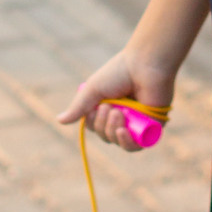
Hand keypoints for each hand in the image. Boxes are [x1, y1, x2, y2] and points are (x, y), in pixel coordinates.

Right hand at [59, 52, 176, 153]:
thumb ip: (79, 107)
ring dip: (114, 130)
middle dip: (104, 125)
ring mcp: (137, 122)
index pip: (96, 127)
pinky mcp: (152, 127)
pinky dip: (127, 142)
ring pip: (119, 141)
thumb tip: (59, 121)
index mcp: (109, 106)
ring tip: (118, 112)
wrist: (145, 65)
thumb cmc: (119, 72)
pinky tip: (123, 132)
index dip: (94, 122)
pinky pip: (137, 146)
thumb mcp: (93, 90)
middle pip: (106, 135)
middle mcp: (123, 116)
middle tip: (109, 107)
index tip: (97, 107)